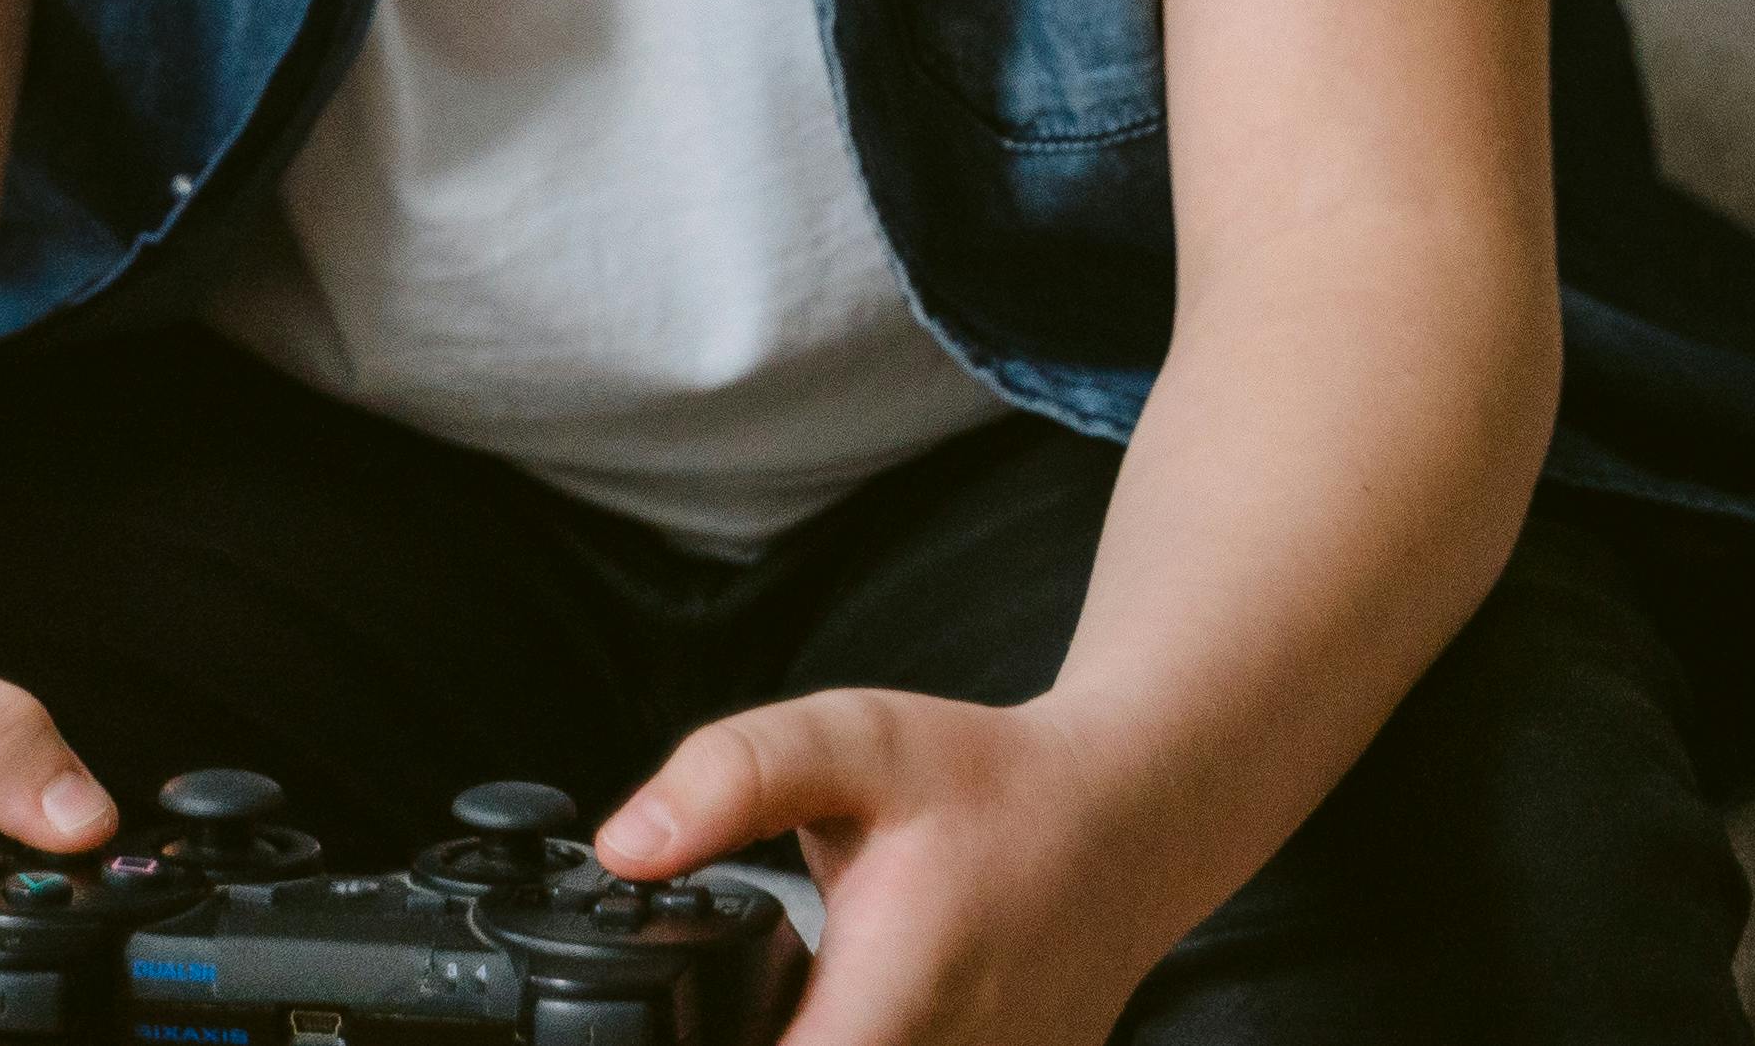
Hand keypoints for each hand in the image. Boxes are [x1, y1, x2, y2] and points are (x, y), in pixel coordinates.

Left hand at [602, 688, 1190, 1045]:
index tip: (654, 1024)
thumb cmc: (993, 785)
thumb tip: (624, 845)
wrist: (1130, 819)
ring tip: (802, 993)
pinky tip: (847, 1009)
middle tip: (728, 997)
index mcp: (886, 1017)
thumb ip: (735, 780)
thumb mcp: (858, 740)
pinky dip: (862, 1045)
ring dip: (810, 1040)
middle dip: (743, 1036)